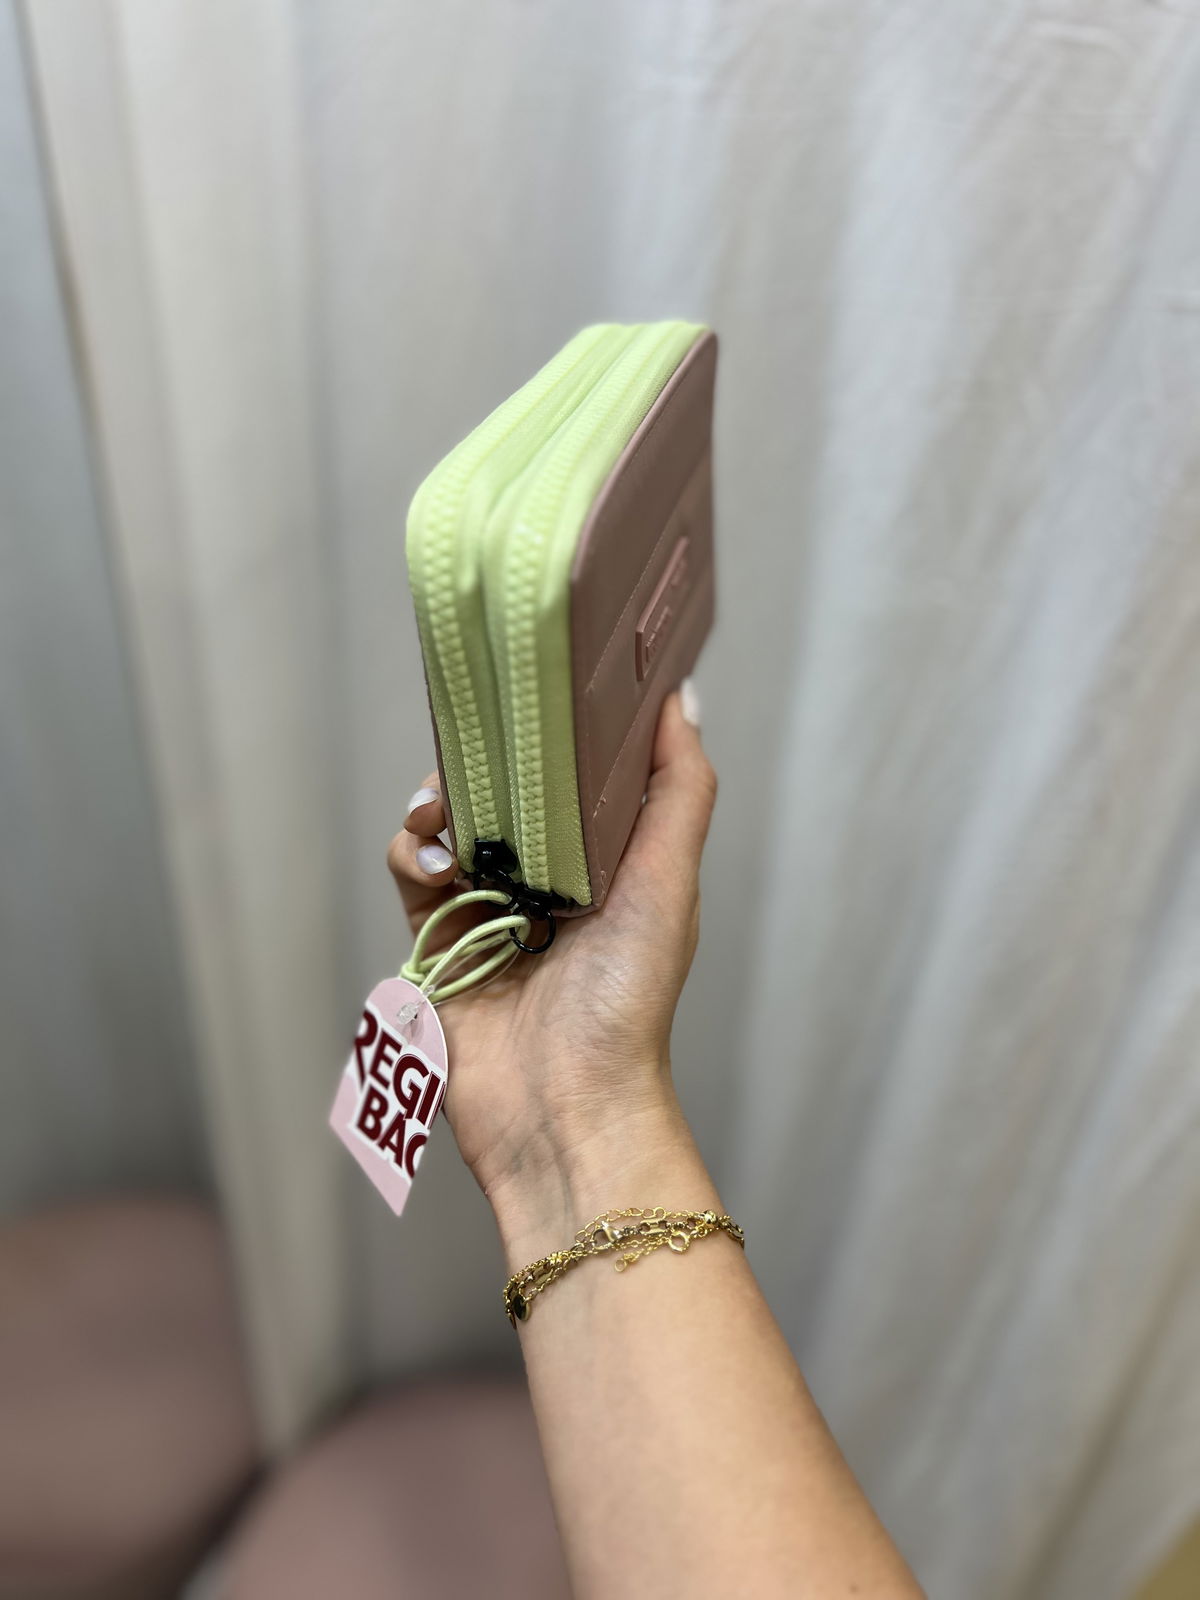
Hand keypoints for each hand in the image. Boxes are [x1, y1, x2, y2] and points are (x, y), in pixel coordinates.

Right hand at [387, 686, 718, 1256]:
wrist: (563, 1109)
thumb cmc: (628, 1003)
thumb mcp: (668, 883)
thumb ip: (679, 791)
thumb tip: (681, 699)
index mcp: (609, 867)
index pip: (573, 780)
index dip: (552, 738)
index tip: (533, 694)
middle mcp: (549, 885)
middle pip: (503, 796)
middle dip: (483, 766)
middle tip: (473, 752)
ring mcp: (489, 913)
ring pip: (451, 826)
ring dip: (440, 804)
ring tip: (442, 809)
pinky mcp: (439, 944)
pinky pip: (413, 874)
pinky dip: (412, 852)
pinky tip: (430, 858)